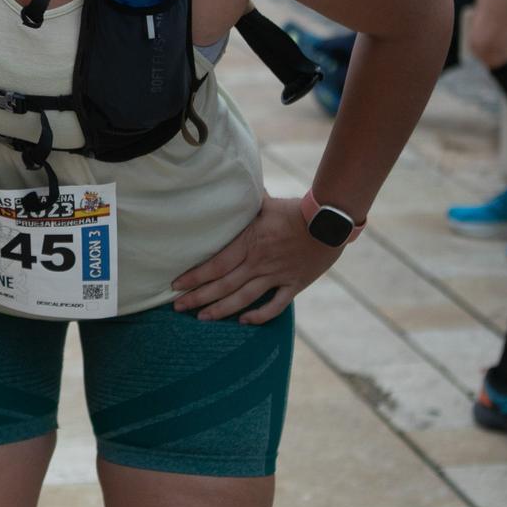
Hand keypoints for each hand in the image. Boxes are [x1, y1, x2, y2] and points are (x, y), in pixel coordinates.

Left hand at [170, 196, 341, 323]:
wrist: (330, 221)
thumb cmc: (297, 210)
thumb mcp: (267, 203)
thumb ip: (248, 202)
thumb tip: (233, 185)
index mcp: (249, 242)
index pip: (215, 264)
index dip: (195, 277)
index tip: (176, 285)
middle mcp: (259, 262)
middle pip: (223, 285)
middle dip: (198, 297)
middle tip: (178, 307)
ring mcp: (276, 275)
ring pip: (244, 298)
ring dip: (221, 310)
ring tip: (202, 318)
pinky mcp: (294, 284)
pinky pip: (275, 305)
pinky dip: (260, 316)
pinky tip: (244, 321)